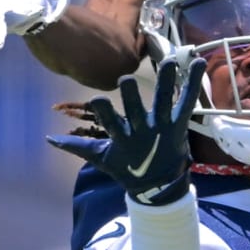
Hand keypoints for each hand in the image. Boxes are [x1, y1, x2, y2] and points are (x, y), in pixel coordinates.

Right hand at [48, 56, 206, 205]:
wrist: (159, 187)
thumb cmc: (127, 169)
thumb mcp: (102, 159)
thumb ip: (77, 147)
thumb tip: (49, 138)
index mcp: (123, 139)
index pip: (110, 123)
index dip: (104, 112)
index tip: (98, 100)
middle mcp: (143, 130)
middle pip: (135, 110)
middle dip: (131, 96)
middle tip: (126, 80)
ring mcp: (162, 127)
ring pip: (164, 101)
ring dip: (167, 81)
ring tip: (169, 61)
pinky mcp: (178, 125)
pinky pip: (186, 102)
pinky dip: (193, 83)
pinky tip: (200, 62)